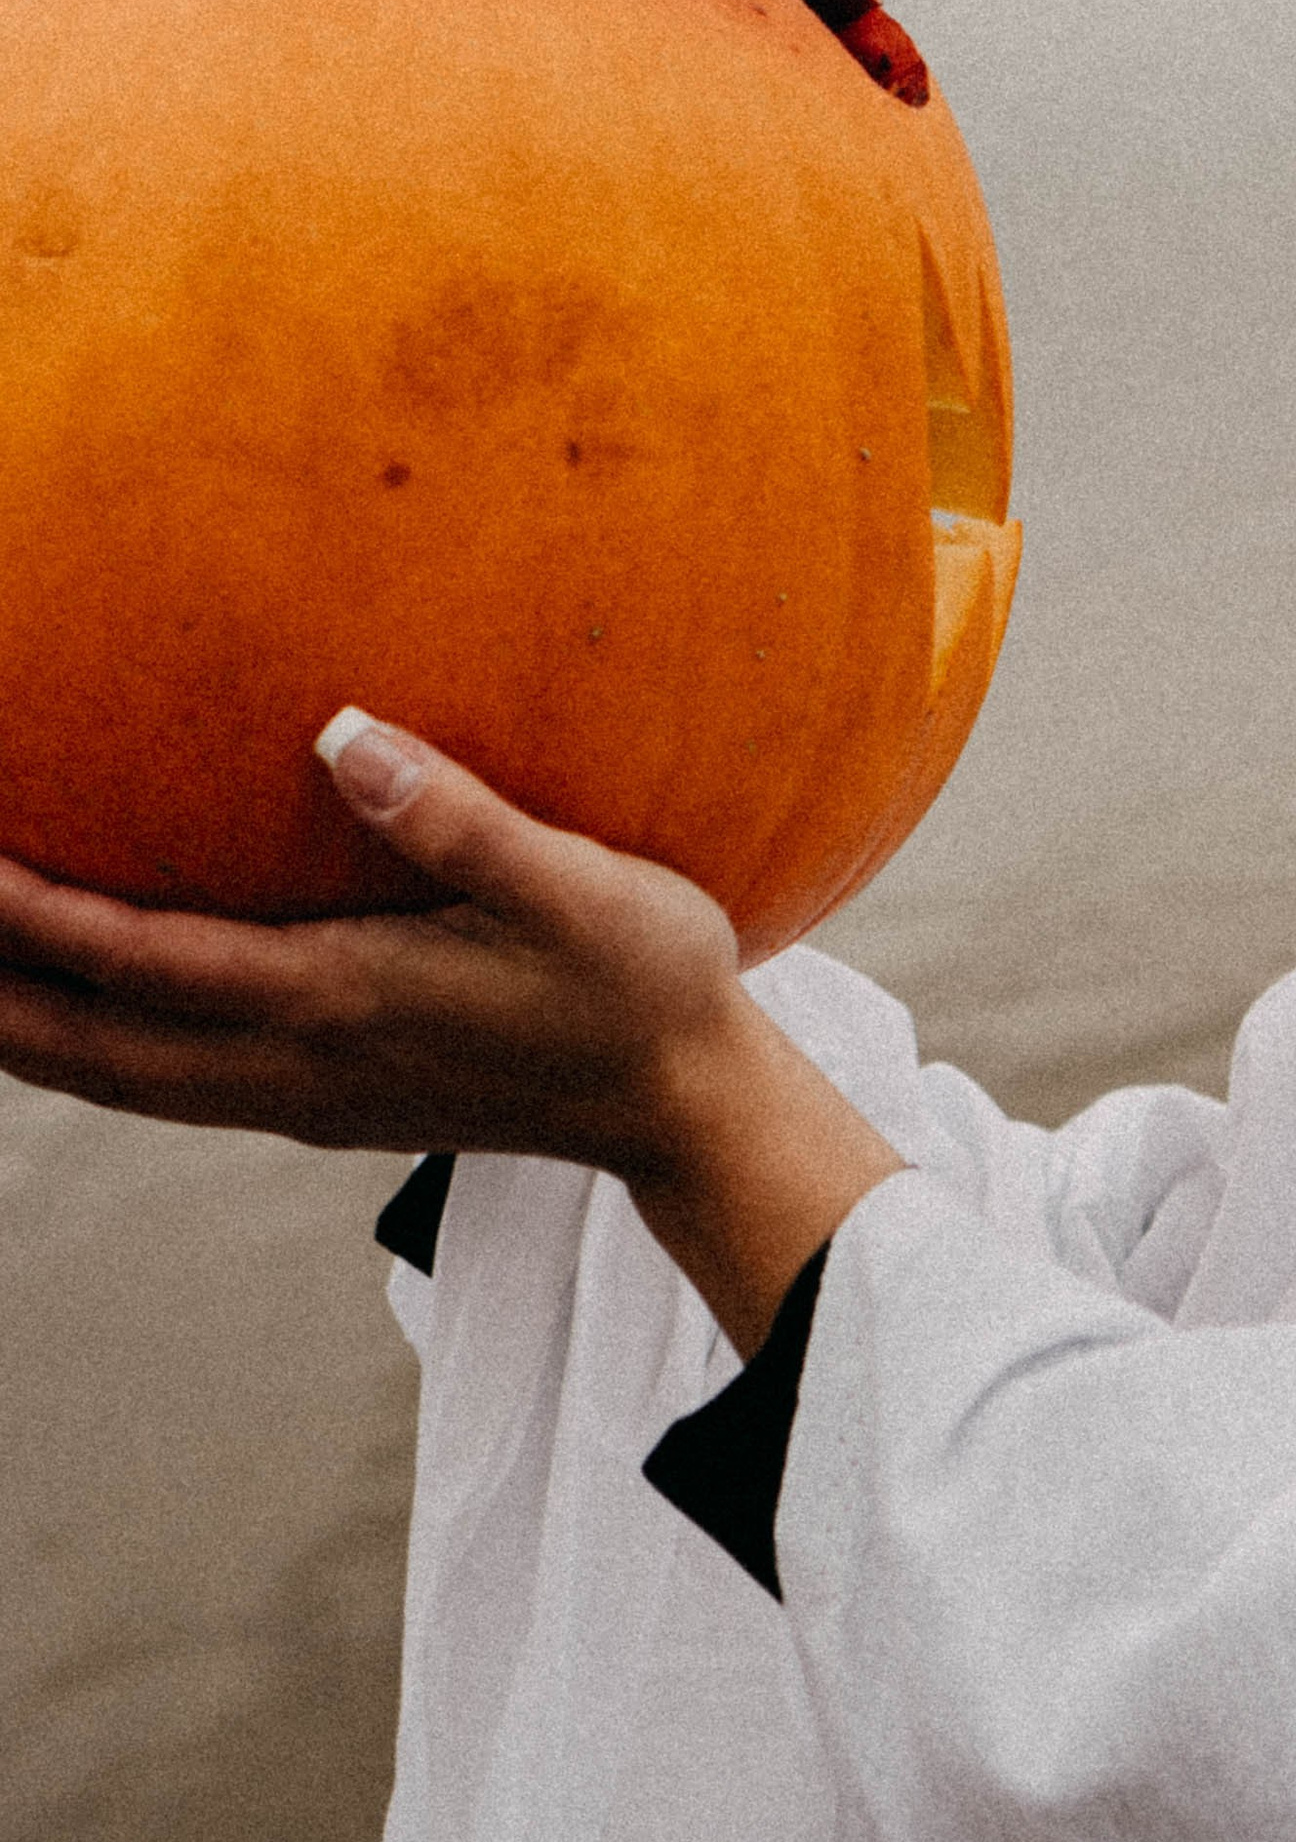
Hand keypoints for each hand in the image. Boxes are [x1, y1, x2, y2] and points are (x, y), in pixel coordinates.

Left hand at [0, 715, 902, 1352]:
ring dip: (26, 1031)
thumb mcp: (575, 890)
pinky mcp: (327, 1100)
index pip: (141, 964)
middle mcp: (296, 1063)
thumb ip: (457, 816)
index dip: (34, 919)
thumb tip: (340, 735)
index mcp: (337, 1002)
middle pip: (90, 1049)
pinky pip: (167, 1082)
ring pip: (118, 1080)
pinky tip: (87, 1003)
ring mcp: (305, 1096)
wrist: (684, 1107)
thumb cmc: (643, 984)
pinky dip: (94, 1047)